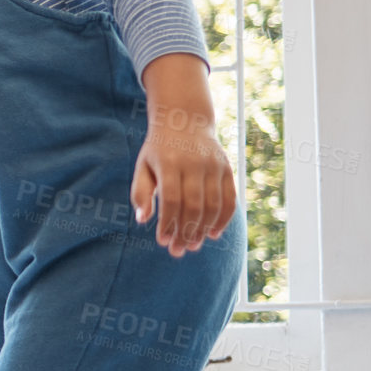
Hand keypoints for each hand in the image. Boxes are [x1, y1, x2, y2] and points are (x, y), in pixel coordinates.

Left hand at [132, 54, 236, 256]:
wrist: (185, 120)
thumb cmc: (158, 149)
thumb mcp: (143, 166)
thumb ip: (140, 192)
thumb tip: (143, 219)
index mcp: (170, 163)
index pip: (171, 200)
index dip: (167, 223)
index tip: (162, 241)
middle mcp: (194, 164)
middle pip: (193, 206)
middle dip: (185, 231)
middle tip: (178, 251)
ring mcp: (214, 166)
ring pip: (213, 205)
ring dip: (204, 229)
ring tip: (193, 245)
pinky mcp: (227, 168)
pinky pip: (230, 198)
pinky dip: (224, 219)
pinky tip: (214, 234)